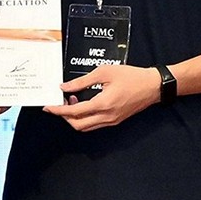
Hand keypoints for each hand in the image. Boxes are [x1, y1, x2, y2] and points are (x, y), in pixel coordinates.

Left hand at [43, 64, 162, 131]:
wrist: (153, 86)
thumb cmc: (131, 76)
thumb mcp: (104, 72)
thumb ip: (82, 81)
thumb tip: (64, 86)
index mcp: (103, 104)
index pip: (74, 112)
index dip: (58, 110)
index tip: (47, 107)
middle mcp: (106, 117)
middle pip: (77, 124)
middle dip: (64, 116)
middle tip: (61, 101)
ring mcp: (111, 121)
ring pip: (85, 127)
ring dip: (74, 117)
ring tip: (73, 100)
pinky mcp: (115, 121)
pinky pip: (94, 125)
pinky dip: (84, 118)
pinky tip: (84, 104)